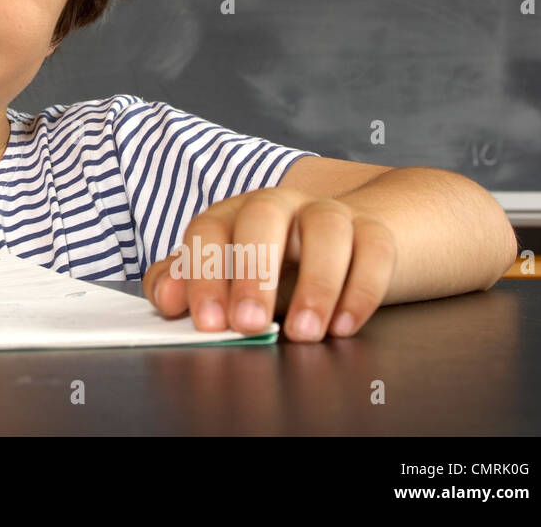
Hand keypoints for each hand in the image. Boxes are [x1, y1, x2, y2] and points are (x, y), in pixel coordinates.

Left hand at [141, 187, 396, 342]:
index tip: (209, 322)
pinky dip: (362, 290)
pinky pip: (375, 249)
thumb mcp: (222, 276)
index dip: (204, 274)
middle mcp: (279, 205)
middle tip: (250, 325)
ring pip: (327, 228)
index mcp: (232, 214)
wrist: (337, 244)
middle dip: (255, 272)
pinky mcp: (372, 231)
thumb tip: (165, 299)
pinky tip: (343, 327)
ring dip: (316, 284)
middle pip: (263, 217)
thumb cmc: (265, 266)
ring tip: (303, 334)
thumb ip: (184, 285)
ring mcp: (328, 213)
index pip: (209, 230)